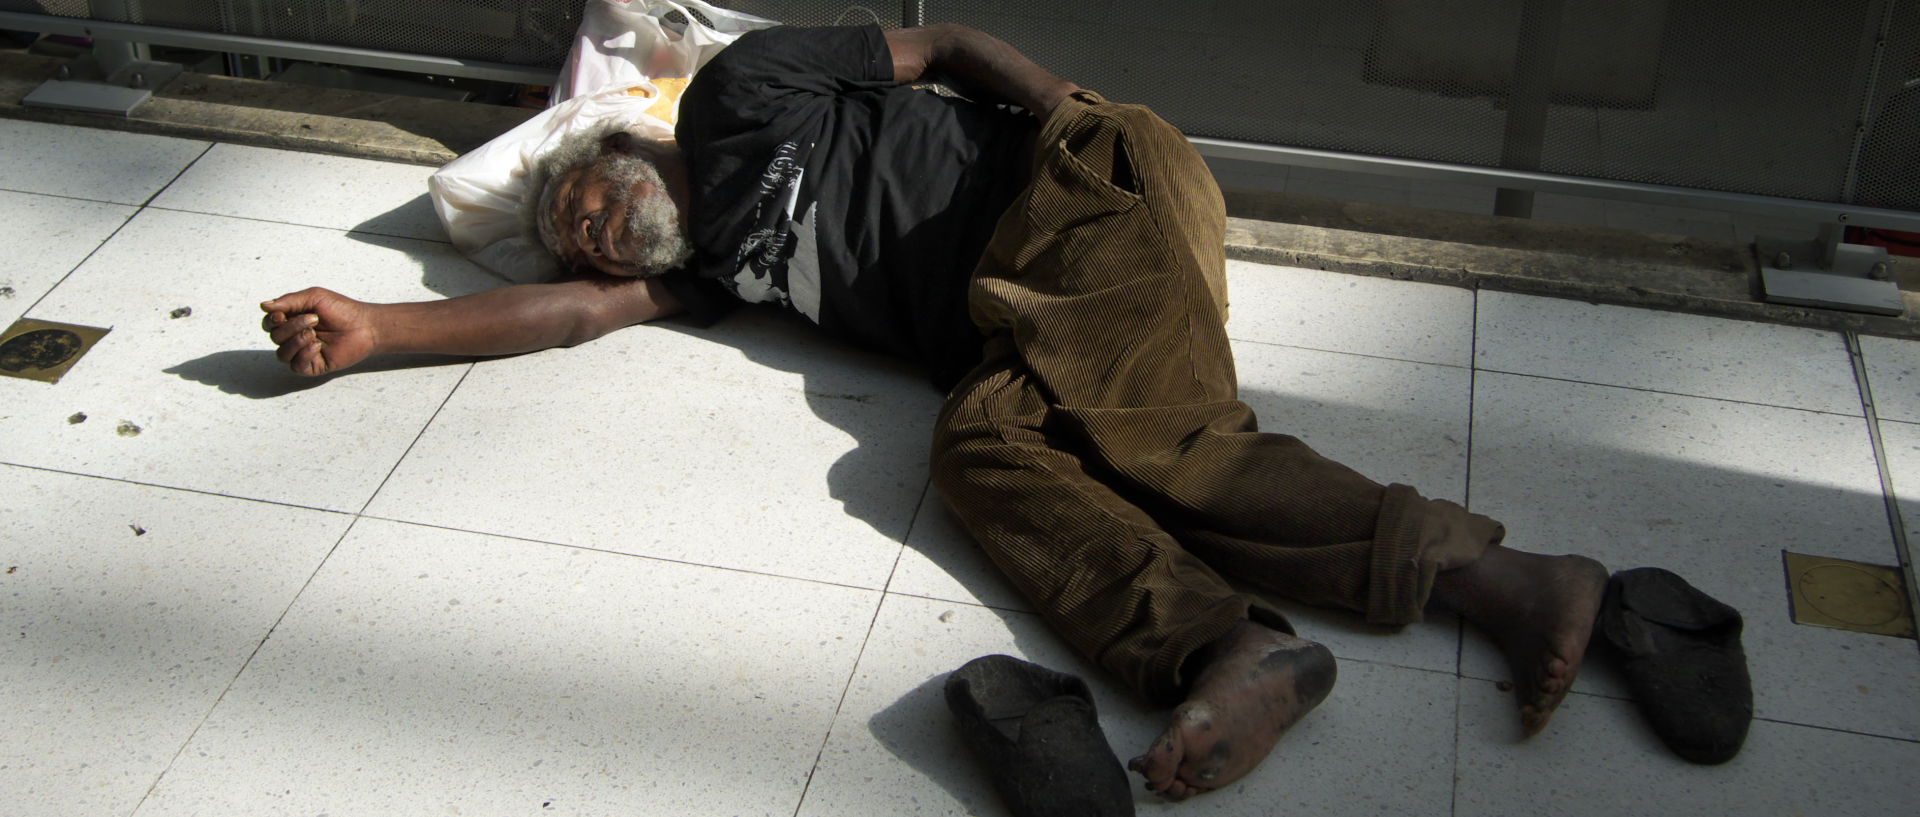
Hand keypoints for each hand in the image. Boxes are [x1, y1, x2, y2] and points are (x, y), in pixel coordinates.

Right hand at [260, 287, 380, 375]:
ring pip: (282, 354)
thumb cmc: (341, 309)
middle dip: (291, 327)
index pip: (268, 324)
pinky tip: (318, 346)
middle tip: (314, 319)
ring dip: (296, 341)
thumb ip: (288, 301)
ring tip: (315, 333)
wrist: (364, 325)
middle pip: (275, 337)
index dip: (272, 320)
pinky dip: (304, 355)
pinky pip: (296, 366)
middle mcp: (294, 337)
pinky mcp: (313, 366)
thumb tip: (263, 306)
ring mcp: (302, 353)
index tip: (283, 314)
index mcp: (291, 320)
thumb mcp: (313, 297)